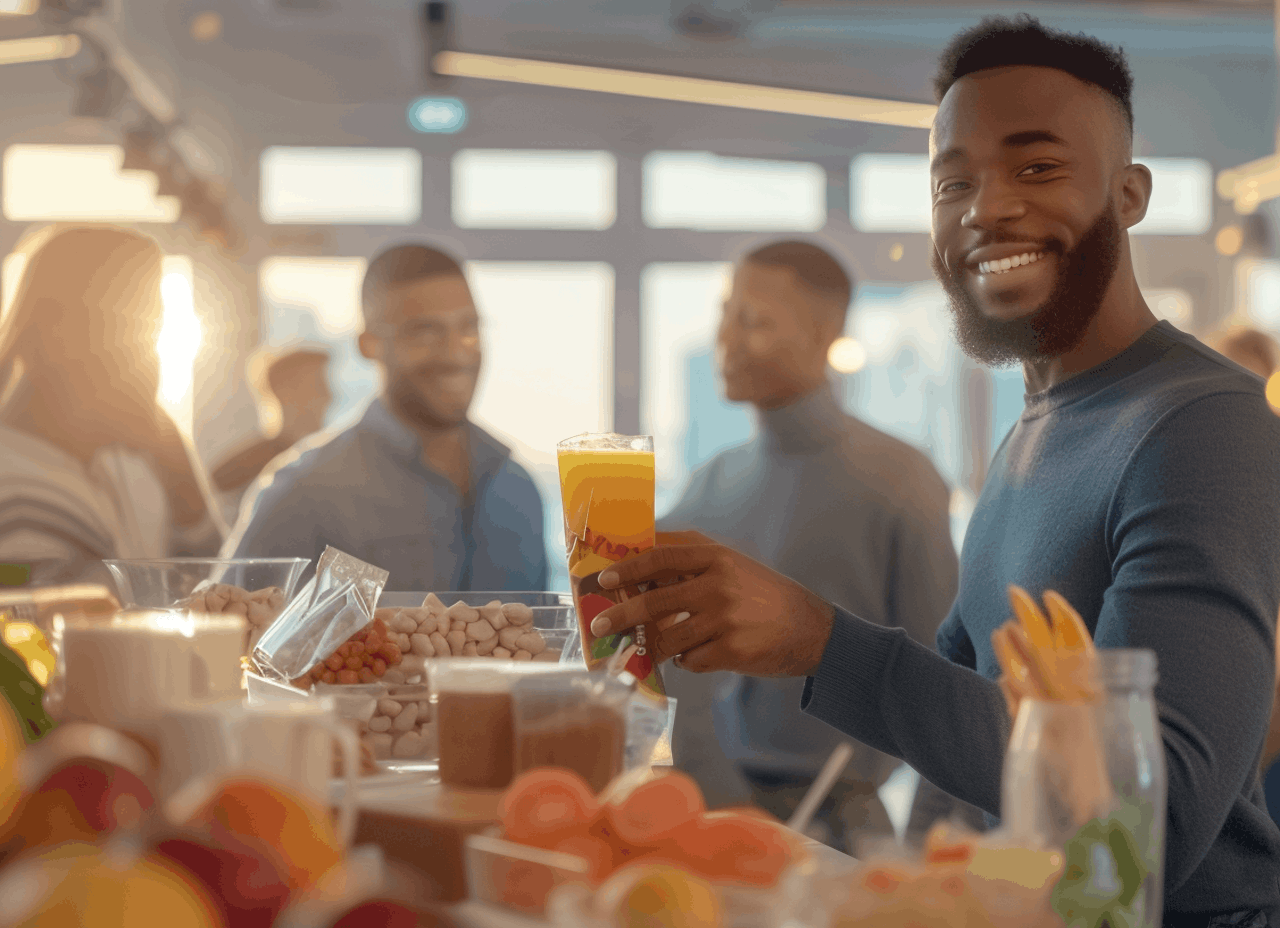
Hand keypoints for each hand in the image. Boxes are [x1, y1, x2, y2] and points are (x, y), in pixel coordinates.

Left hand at [590, 530, 835, 676]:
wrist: (810, 628)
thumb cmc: (761, 594)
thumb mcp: (730, 564)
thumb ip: (690, 561)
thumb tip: (636, 565)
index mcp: (715, 557)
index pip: (660, 557)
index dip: (628, 568)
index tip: (603, 579)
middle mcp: (718, 585)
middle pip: (654, 601)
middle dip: (619, 616)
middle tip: (597, 627)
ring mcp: (724, 619)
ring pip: (667, 637)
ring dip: (651, 646)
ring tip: (645, 649)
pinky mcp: (730, 650)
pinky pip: (689, 660)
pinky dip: (684, 661)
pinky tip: (694, 655)